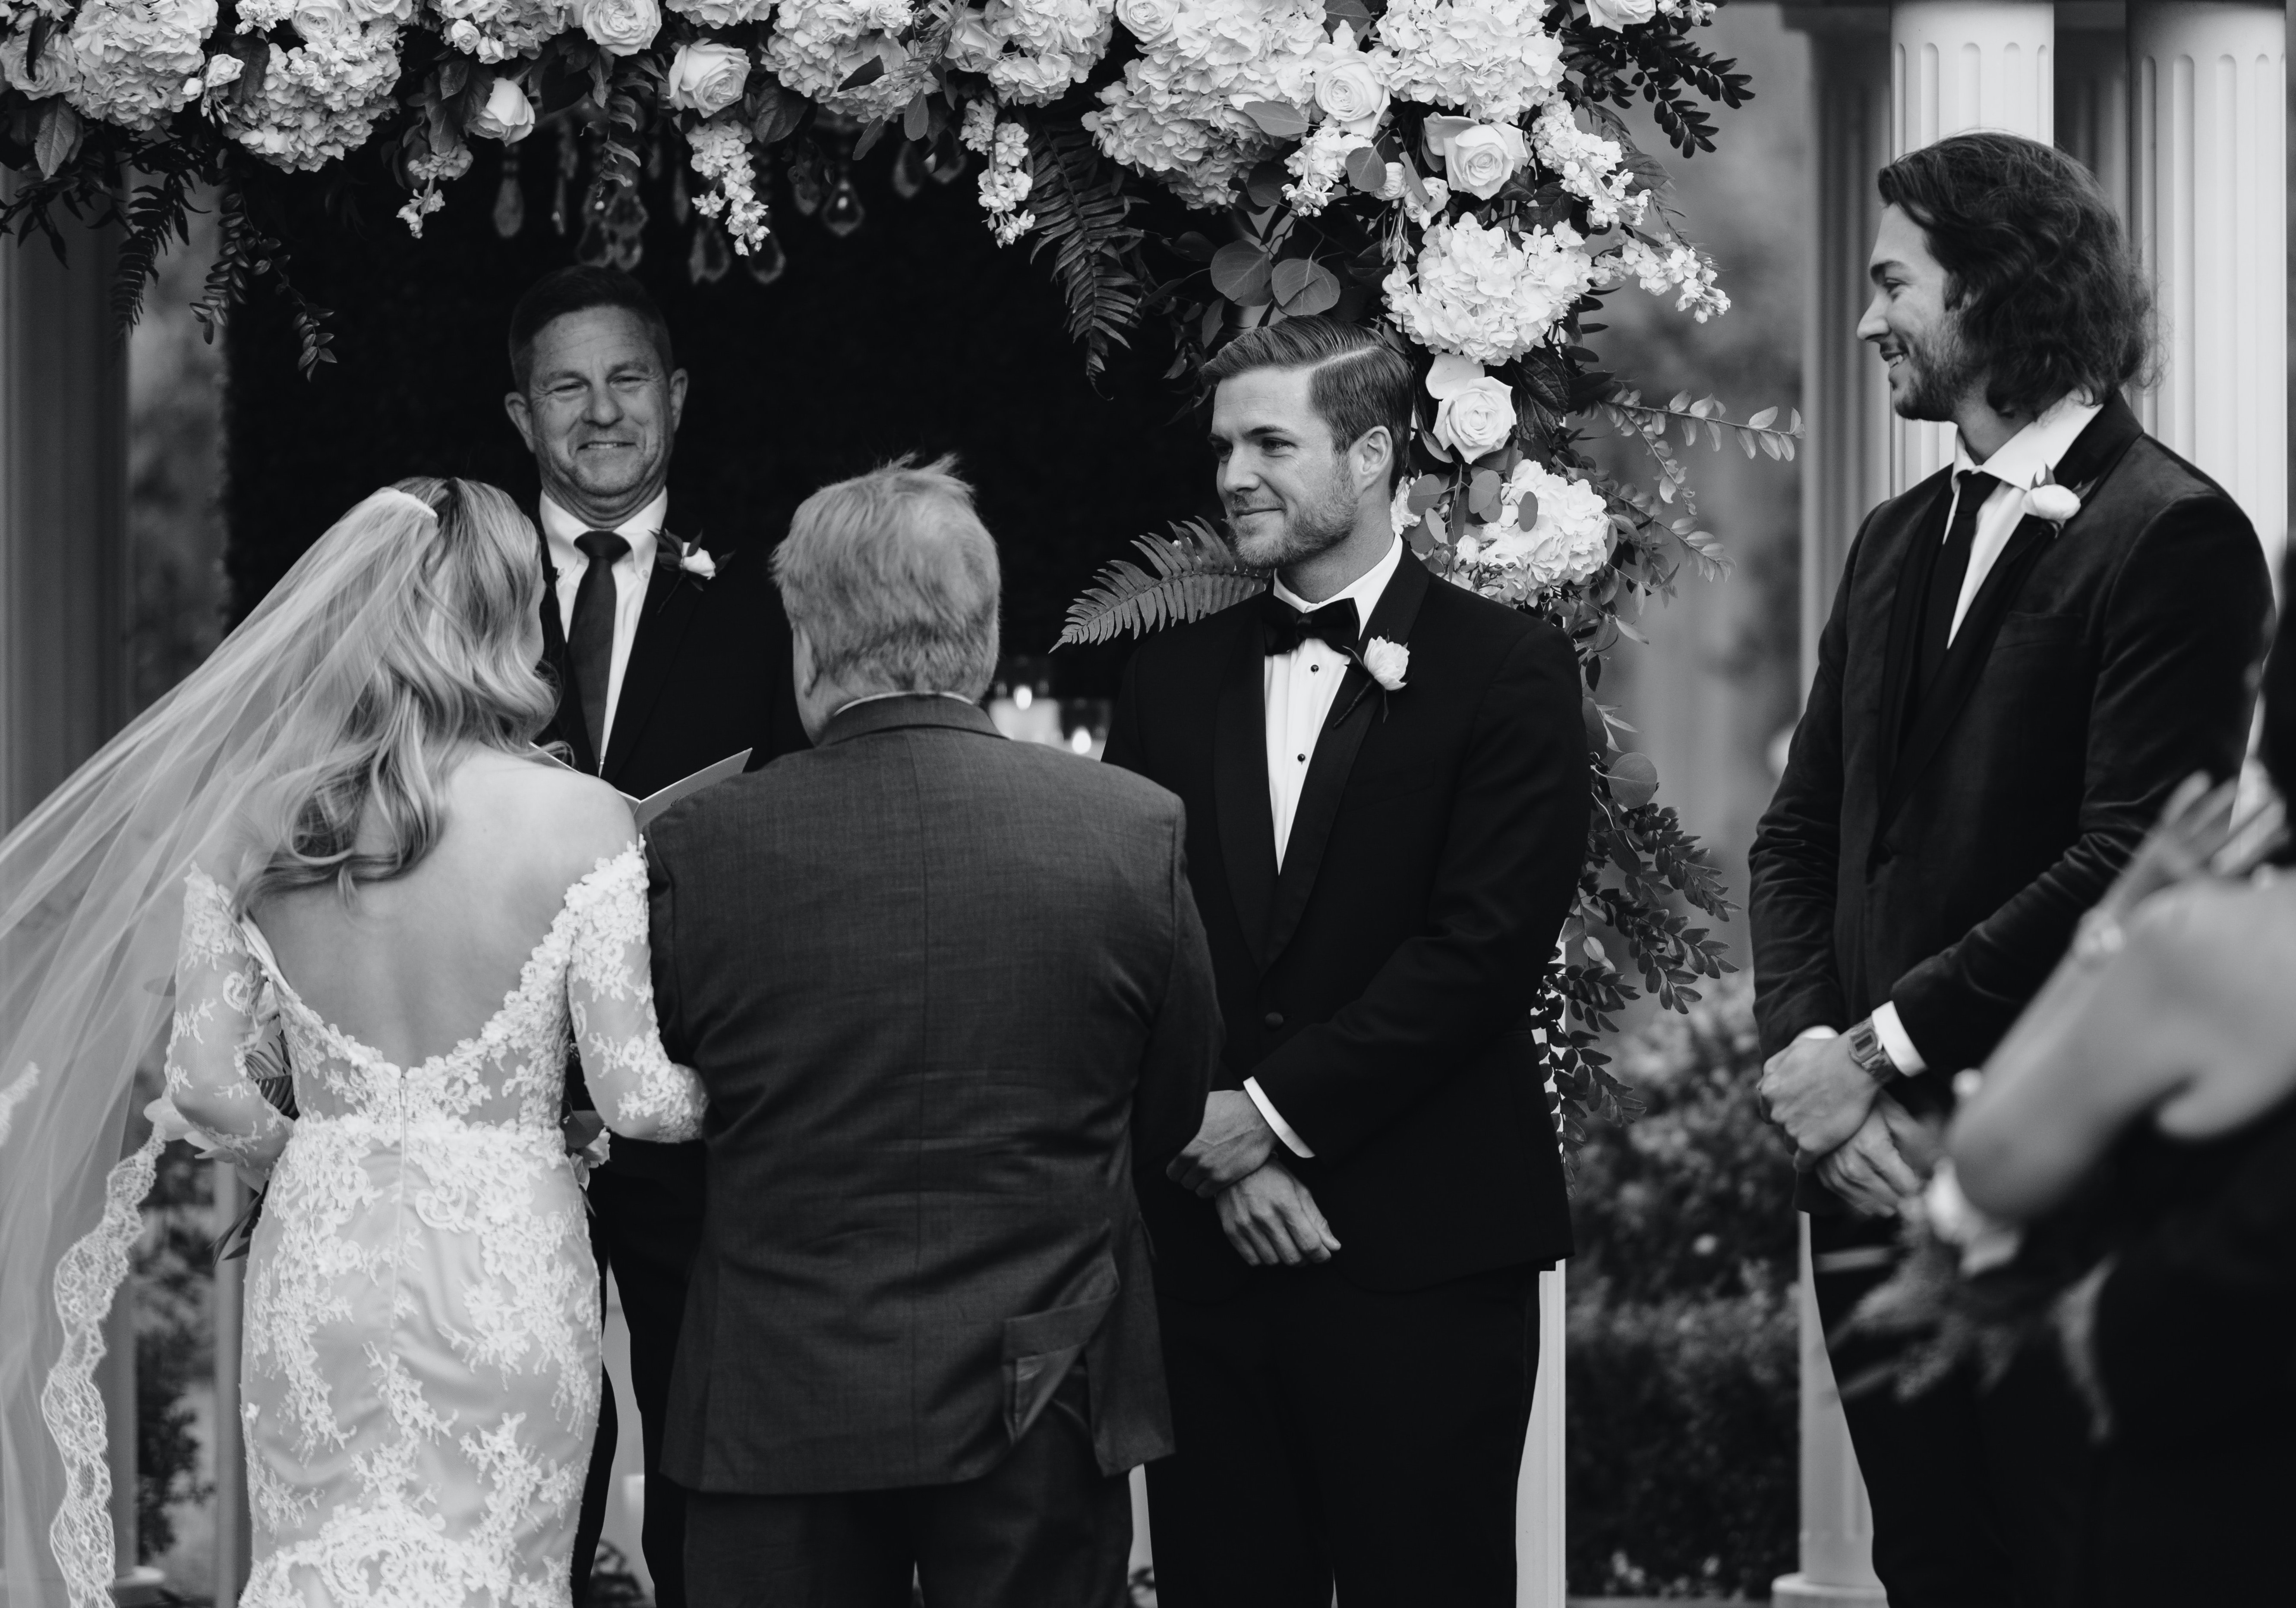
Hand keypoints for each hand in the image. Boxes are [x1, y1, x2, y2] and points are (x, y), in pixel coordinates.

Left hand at [1167, 1089, 1276, 1197]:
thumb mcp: (1200, 1104)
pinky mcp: (1220, 1178)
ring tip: (1205, 1170)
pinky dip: (1207, 1188)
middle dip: (1183, 1170)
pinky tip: (1213, 1178)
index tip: (1181, 1157)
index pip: (1164, 1158)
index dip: (1173, 1158)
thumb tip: (1173, 1118)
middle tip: (1194, 1164)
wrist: (1258, 1116)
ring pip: (1188, 1185)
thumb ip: (1184, 1117)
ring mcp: (1204, 1167)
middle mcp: (1188, 1153)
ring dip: (1195, 1179)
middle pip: (1174, 1174)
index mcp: (1181, 1135)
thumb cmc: (1230, 1106)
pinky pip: (1204, 1192)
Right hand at [1214, 1158, 1341, 1266]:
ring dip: (1283, 1257)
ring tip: (1286, 1244)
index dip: (1321, 1255)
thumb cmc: (1272, 1176)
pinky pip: (1253, 1260)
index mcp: (1286, 1203)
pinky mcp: (1231, 1230)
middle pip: (1292, 1257)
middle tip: (1305, 1249)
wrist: (1236, 1166)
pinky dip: (1264, 1258)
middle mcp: (1265, 1216)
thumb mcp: (1299, 1191)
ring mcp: (1246, 1224)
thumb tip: (1334, 1246)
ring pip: (1273, 1261)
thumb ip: (1317, 1220)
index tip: (1324, 1255)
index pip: (1309, 1243)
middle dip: (1305, 1258)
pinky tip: (1268, 1245)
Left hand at [1761, 1032, 1880, 1161]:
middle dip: (1793, 1124)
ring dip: (1802, 1141)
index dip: (1784, 1110)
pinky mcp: (1811, 1145)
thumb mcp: (1792, 1050)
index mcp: (1769, 1089)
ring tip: (1818, 1139)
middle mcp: (1776, 1111)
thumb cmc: (1828, 1052)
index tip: (1798, 1110)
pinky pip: (1802, 1163)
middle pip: (1781, 1126)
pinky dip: (1807, 1163)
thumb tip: (1763, 1083)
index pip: (1769, 1109)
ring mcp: (1792, 1129)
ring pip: (1790, 1144)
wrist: (1855, 1065)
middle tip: (1813, 1121)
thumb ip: (1774, 1067)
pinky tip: (1813, 1162)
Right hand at [1813, 1100, 1926, 1216]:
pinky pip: (1847, 1198)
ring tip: (1898, 1203)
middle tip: (1918, 1195)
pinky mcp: (1824, 1173)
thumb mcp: (1898, 1116)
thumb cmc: (1867, 1102)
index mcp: (1873, 1149)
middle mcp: (1852, 1165)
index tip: (1928, 1185)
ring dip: (1887, 1206)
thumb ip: (1918, 1143)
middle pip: (1889, 1198)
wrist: (1831, 1092)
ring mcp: (1835, 1171)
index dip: (1922, 1188)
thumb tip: (1935, 1170)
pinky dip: (1863, 1203)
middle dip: (1907, 1199)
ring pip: (1867, 1203)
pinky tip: (1875, 1201)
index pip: (1906, 1186)